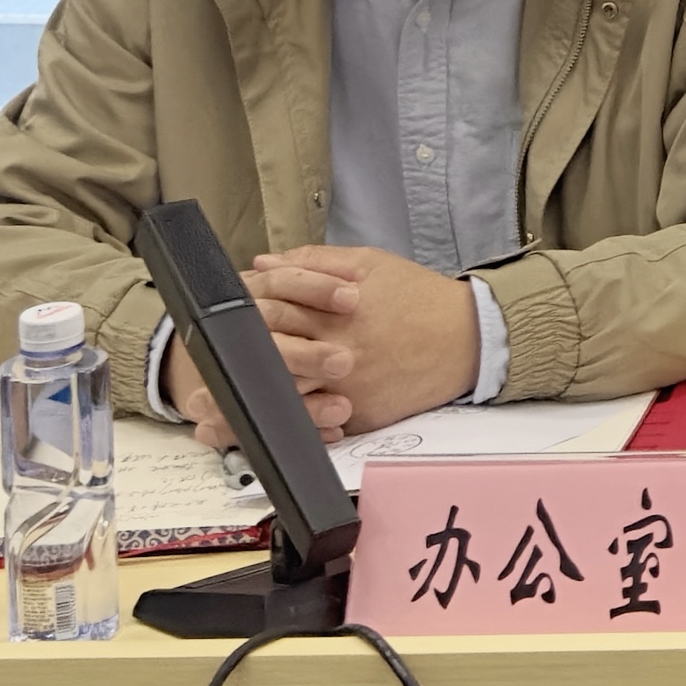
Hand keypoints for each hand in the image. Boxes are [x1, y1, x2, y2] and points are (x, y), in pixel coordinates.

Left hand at [241, 247, 485, 438]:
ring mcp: (349, 389)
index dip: (242, 318)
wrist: (470, 336)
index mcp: (335, 313)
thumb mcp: (369, 263)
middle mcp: (339, 353)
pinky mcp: (362, 414)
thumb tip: (263, 263)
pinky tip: (274, 415)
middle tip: (215, 370)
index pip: (270, 316)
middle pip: (271, 362)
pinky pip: (317, 423)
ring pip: (287, 398)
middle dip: (240, 364)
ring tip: (230, 399)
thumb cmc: (418, 297)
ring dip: (258, 397)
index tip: (227, 321)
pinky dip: (293, 419)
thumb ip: (312, 261)